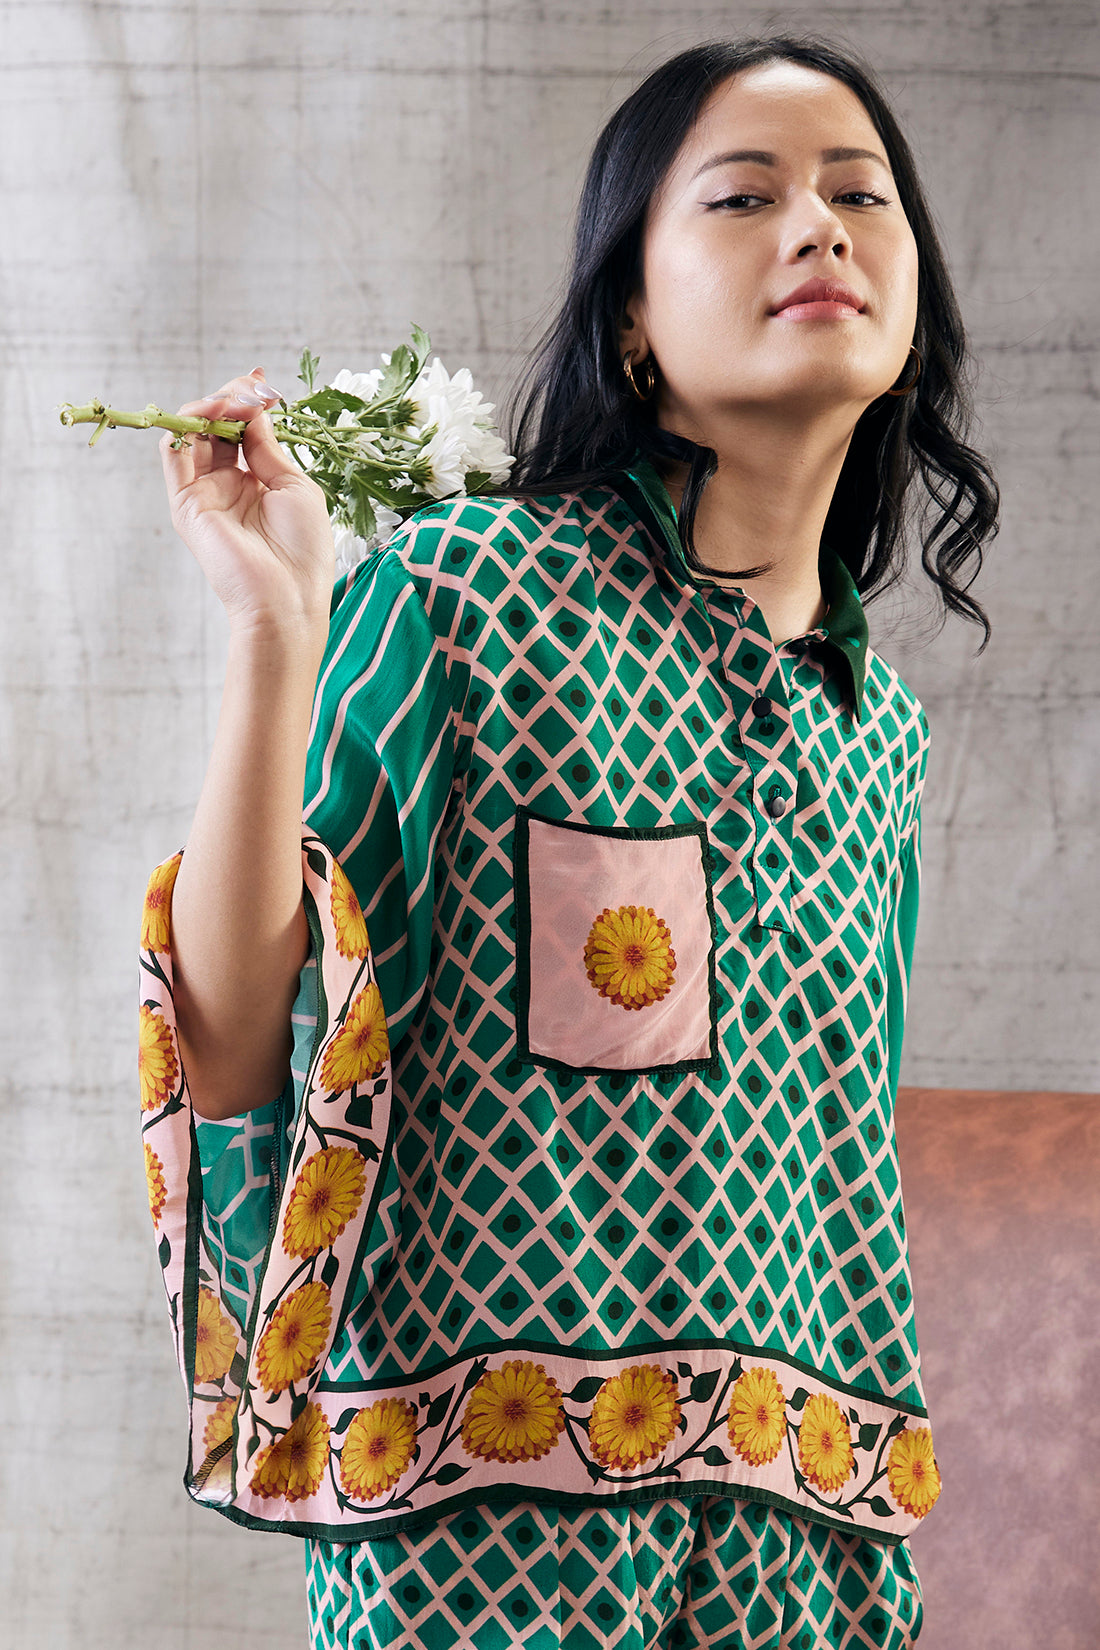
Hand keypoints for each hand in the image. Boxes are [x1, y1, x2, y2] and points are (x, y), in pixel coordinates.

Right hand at [159, 367, 333, 634]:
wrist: (286, 598)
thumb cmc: (302, 550)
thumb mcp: (294, 486)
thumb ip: (267, 448)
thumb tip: (254, 409)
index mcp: (257, 483)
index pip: (242, 432)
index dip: (249, 404)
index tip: (264, 384)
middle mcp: (226, 486)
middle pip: (216, 427)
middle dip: (232, 398)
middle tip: (253, 387)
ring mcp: (203, 494)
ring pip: (191, 434)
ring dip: (210, 407)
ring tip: (235, 398)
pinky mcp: (185, 504)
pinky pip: (173, 454)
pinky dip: (188, 426)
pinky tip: (214, 412)